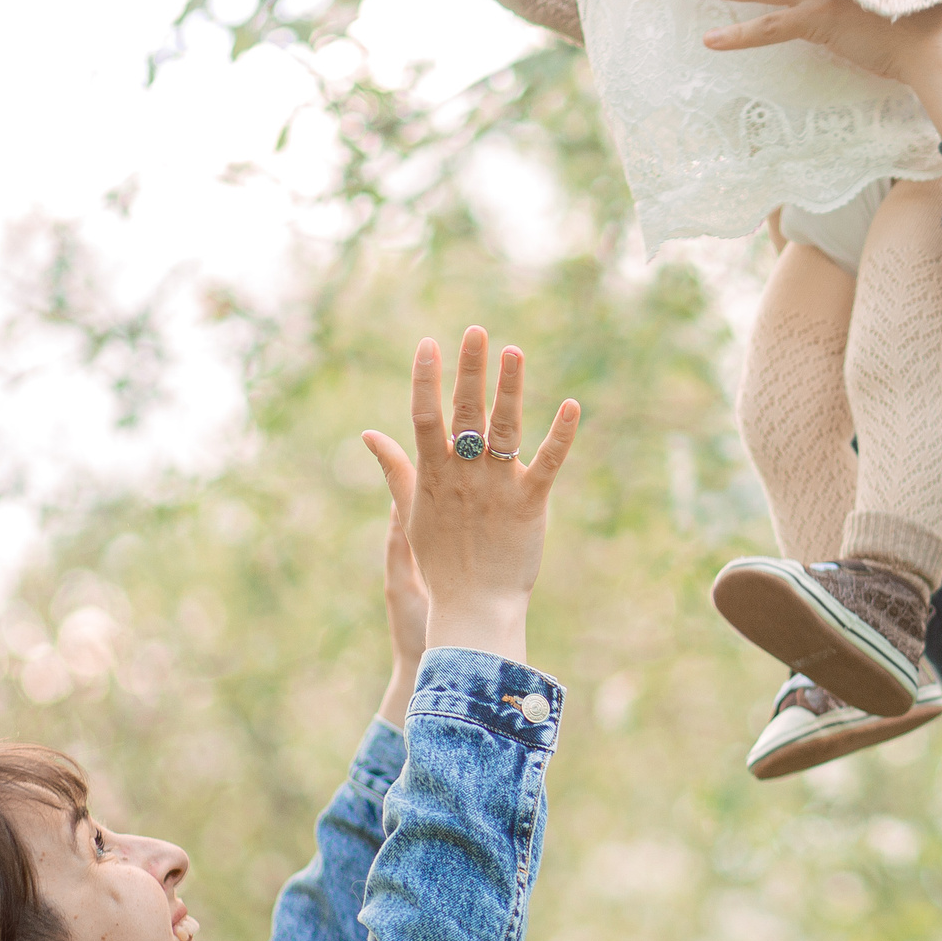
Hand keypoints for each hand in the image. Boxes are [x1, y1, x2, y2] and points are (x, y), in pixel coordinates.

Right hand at [361, 326, 579, 665]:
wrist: (472, 609)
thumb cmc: (440, 563)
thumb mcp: (410, 512)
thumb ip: (395, 469)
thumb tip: (368, 433)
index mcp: (432, 475)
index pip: (424, 417)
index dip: (426, 379)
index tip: (429, 343)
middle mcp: (463, 475)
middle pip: (465, 413)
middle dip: (470, 370)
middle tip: (476, 330)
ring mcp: (496, 487)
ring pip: (504, 429)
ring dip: (510, 389)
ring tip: (514, 352)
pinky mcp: (530, 504)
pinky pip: (547, 463)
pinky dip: (561, 435)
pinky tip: (573, 406)